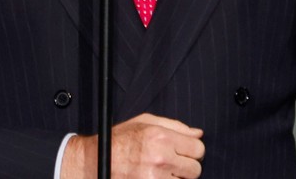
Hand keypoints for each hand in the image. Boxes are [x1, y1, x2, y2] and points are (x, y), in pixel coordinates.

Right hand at [63, 113, 204, 178]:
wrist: (97, 161)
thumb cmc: (121, 139)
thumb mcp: (145, 122)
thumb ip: (175, 126)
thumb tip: (198, 134)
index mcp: (161, 136)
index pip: (198, 148)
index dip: (192, 150)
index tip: (183, 152)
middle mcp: (160, 158)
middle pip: (195, 169)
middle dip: (186, 167)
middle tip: (172, 164)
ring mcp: (155, 178)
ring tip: (161, 172)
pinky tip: (156, 178)